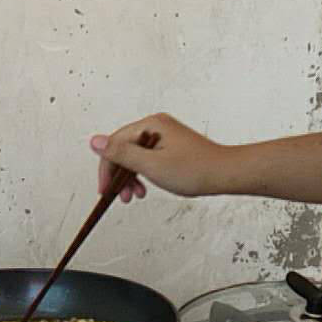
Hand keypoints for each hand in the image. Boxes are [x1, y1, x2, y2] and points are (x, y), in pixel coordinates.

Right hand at [90, 113, 233, 201]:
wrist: (226, 174)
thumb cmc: (195, 170)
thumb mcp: (151, 165)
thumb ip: (121, 154)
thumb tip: (95, 141)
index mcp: (150, 125)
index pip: (115, 143)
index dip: (107, 167)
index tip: (105, 189)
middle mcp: (157, 126)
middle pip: (125, 148)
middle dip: (120, 174)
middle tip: (122, 196)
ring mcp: (165, 135)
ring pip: (137, 155)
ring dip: (132, 177)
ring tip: (135, 196)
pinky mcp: (172, 146)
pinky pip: (149, 158)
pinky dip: (145, 173)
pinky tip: (148, 187)